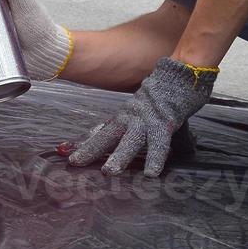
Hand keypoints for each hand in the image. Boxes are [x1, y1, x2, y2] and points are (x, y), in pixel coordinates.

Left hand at [61, 57, 216, 176]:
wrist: (181, 75)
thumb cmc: (164, 97)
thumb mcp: (145, 112)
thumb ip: (137, 128)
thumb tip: (137, 139)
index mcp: (125, 115)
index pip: (102, 130)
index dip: (85, 142)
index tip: (66, 152)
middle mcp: (132, 117)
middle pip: (108, 135)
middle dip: (91, 148)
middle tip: (75, 162)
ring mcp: (147, 119)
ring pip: (130, 140)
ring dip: (119, 156)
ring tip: (109, 171)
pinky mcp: (165, 122)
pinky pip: (159, 143)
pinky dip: (155, 158)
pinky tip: (151, 173)